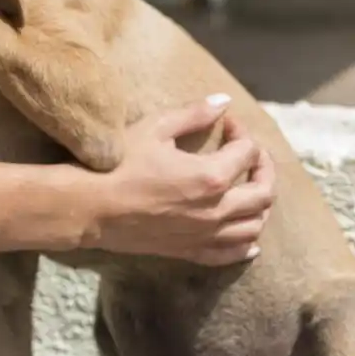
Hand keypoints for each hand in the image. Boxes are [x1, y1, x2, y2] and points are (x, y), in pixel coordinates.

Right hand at [88, 95, 274, 265]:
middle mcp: (218, 209)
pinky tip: (249, 237)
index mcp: (212, 176)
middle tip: (250, 153)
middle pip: (263, 192)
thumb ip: (193, 114)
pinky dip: (247, 244)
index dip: (241, 132)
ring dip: (260, 205)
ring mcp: (207, 235)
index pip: (246, 152)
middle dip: (263, 168)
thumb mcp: (153, 129)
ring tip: (249, 190)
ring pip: (254, 226)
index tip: (227, 123)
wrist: (90, 207)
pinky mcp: (192, 251)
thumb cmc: (118, 164)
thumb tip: (223, 101)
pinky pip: (233, 254)